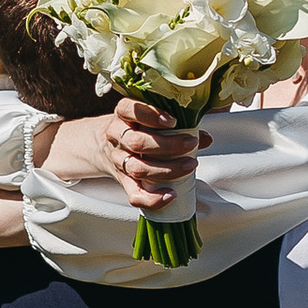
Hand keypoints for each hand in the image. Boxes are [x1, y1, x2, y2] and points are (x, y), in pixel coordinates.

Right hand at [42, 93, 205, 212]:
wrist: (102, 146)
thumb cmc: (135, 129)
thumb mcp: (150, 119)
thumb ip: (178, 125)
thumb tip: (205, 137)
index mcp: (123, 115)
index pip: (129, 109)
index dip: (150, 115)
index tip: (172, 121)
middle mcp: (117, 136)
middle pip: (137, 141)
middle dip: (168, 145)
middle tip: (191, 143)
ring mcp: (118, 160)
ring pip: (137, 168)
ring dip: (167, 169)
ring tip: (190, 165)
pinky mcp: (123, 182)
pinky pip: (134, 195)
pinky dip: (153, 198)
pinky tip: (170, 195)